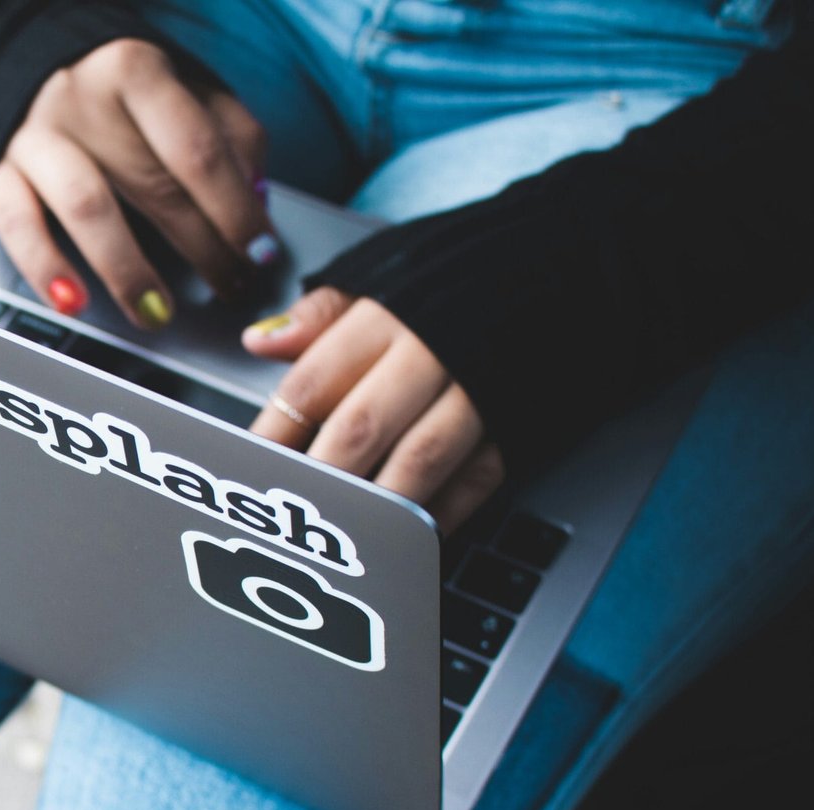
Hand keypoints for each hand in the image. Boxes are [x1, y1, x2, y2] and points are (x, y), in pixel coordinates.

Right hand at [0, 39, 273, 328]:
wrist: (37, 73)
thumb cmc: (125, 98)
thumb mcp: (189, 93)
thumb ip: (231, 137)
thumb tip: (255, 197)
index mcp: (137, 72)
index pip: (196, 149)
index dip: (234, 209)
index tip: (259, 252)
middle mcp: (83, 100)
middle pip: (151, 184)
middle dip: (199, 247)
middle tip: (228, 286)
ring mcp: (38, 138)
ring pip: (86, 207)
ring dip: (128, 270)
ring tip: (157, 311)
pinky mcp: (1, 174)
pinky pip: (16, 225)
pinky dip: (44, 267)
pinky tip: (73, 301)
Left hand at [245, 288, 505, 532]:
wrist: (566, 267)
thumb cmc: (459, 279)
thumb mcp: (386, 274)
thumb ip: (321, 314)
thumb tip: (259, 341)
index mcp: (385, 317)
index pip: (310, 384)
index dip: (274, 435)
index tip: (247, 472)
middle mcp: (429, 353)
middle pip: (359, 428)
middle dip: (319, 480)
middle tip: (289, 519)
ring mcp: (478, 391)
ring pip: (418, 460)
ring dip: (377, 506)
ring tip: (343, 538)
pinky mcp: (519, 421)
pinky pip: (477, 478)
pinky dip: (442, 513)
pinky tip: (410, 539)